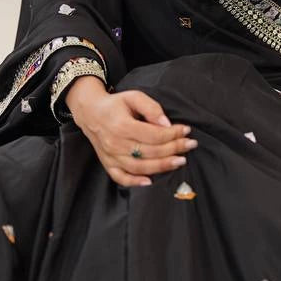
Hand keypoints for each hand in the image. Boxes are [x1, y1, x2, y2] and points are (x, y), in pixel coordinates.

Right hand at [69, 86, 196, 187]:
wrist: (90, 112)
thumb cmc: (115, 104)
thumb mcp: (133, 97)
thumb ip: (151, 108)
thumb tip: (167, 124)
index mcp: (121, 125)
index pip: (154, 135)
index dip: (173, 134)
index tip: (186, 130)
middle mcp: (115, 143)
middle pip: (150, 152)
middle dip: (174, 149)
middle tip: (190, 145)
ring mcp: (110, 156)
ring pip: (139, 167)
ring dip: (162, 167)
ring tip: (180, 161)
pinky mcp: (107, 164)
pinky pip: (121, 178)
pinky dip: (135, 183)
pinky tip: (150, 181)